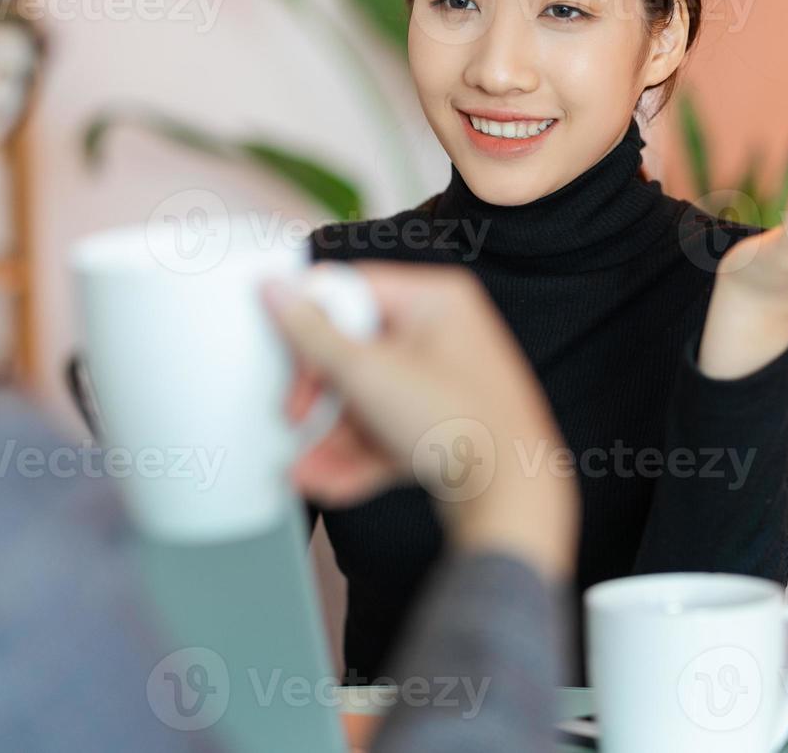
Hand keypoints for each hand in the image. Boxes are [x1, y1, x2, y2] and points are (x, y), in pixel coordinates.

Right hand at [264, 261, 578, 578]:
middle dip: (318, 393)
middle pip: (357, 349)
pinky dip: (358, 455)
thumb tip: (276, 289)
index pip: (353, 289)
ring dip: (330, 436)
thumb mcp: (367, 373)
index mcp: (435, 299)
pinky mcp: (445, 428)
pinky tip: (325, 481)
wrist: (511, 498)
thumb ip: (312, 333)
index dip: (310, 322)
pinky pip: (391, 432)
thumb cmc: (458, 422)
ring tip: (303, 470)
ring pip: (370, 399)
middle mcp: (444, 335)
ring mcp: (446, 384)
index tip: (282, 354)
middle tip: (296, 415)